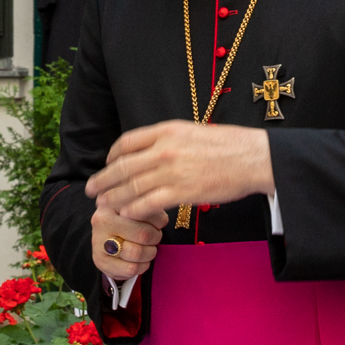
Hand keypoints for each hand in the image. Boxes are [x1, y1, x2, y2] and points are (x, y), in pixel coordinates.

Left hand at [85, 120, 274, 223]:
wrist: (253, 158)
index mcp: (166, 131)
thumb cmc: (229, 145)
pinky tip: (127, 214)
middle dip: (103, 179)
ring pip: (132, 186)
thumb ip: (169, 140)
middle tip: (91, 189)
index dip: (112, 156)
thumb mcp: (193, 131)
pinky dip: (134, 209)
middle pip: (123, 166)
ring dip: (114, 197)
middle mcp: (164, 149)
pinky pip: (149, 202)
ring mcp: (171, 171)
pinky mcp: (182, 192)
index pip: (127, 142)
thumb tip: (152, 151)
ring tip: (103, 205)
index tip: (107, 164)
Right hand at [91, 205, 161, 282]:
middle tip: (155, 237)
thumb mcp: (137, 207)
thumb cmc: (128, 220)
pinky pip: (131, 268)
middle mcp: (101, 220)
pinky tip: (141, 261)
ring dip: (150, 253)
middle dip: (155, 238)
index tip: (158, 223)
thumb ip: (149, 208)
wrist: (107, 237)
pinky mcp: (100, 261)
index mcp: (113, 202)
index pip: (145, 212)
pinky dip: (142, 266)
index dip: (158, 221)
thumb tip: (161, 215)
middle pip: (143, 234)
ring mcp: (98, 242)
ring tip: (149, 248)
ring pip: (136, 253)